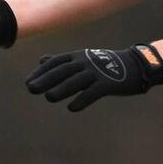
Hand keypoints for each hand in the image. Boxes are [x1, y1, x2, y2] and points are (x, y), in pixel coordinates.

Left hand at [25, 44, 162, 111]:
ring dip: (62, 89)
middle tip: (31, 89)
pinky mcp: (108, 84)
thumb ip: (62, 60)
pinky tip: (72, 108)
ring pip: (77, 80)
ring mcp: (97, 72)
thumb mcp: (83, 58)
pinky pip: (94, 92)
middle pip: (63, 70)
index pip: (56, 62)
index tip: (28, 82)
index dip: (41, 72)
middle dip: (46, 79)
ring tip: (49, 97)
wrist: (134, 65)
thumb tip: (41, 60)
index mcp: (78, 56)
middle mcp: (85, 62)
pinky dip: (83, 99)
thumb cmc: (105, 64)